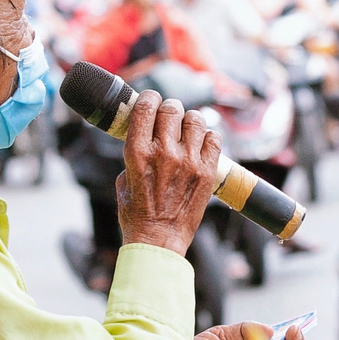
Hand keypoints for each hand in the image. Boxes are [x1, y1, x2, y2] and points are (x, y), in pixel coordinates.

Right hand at [116, 90, 219, 254]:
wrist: (159, 241)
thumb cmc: (136, 214)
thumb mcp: (124, 179)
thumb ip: (136, 155)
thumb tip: (146, 138)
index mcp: (137, 152)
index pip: (146, 107)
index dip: (149, 98)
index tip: (151, 100)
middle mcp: (164, 152)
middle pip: (172, 108)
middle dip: (170, 108)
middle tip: (169, 116)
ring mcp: (189, 161)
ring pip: (196, 119)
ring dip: (190, 120)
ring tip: (187, 129)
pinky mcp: (207, 172)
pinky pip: (214, 138)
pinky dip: (208, 137)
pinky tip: (201, 144)